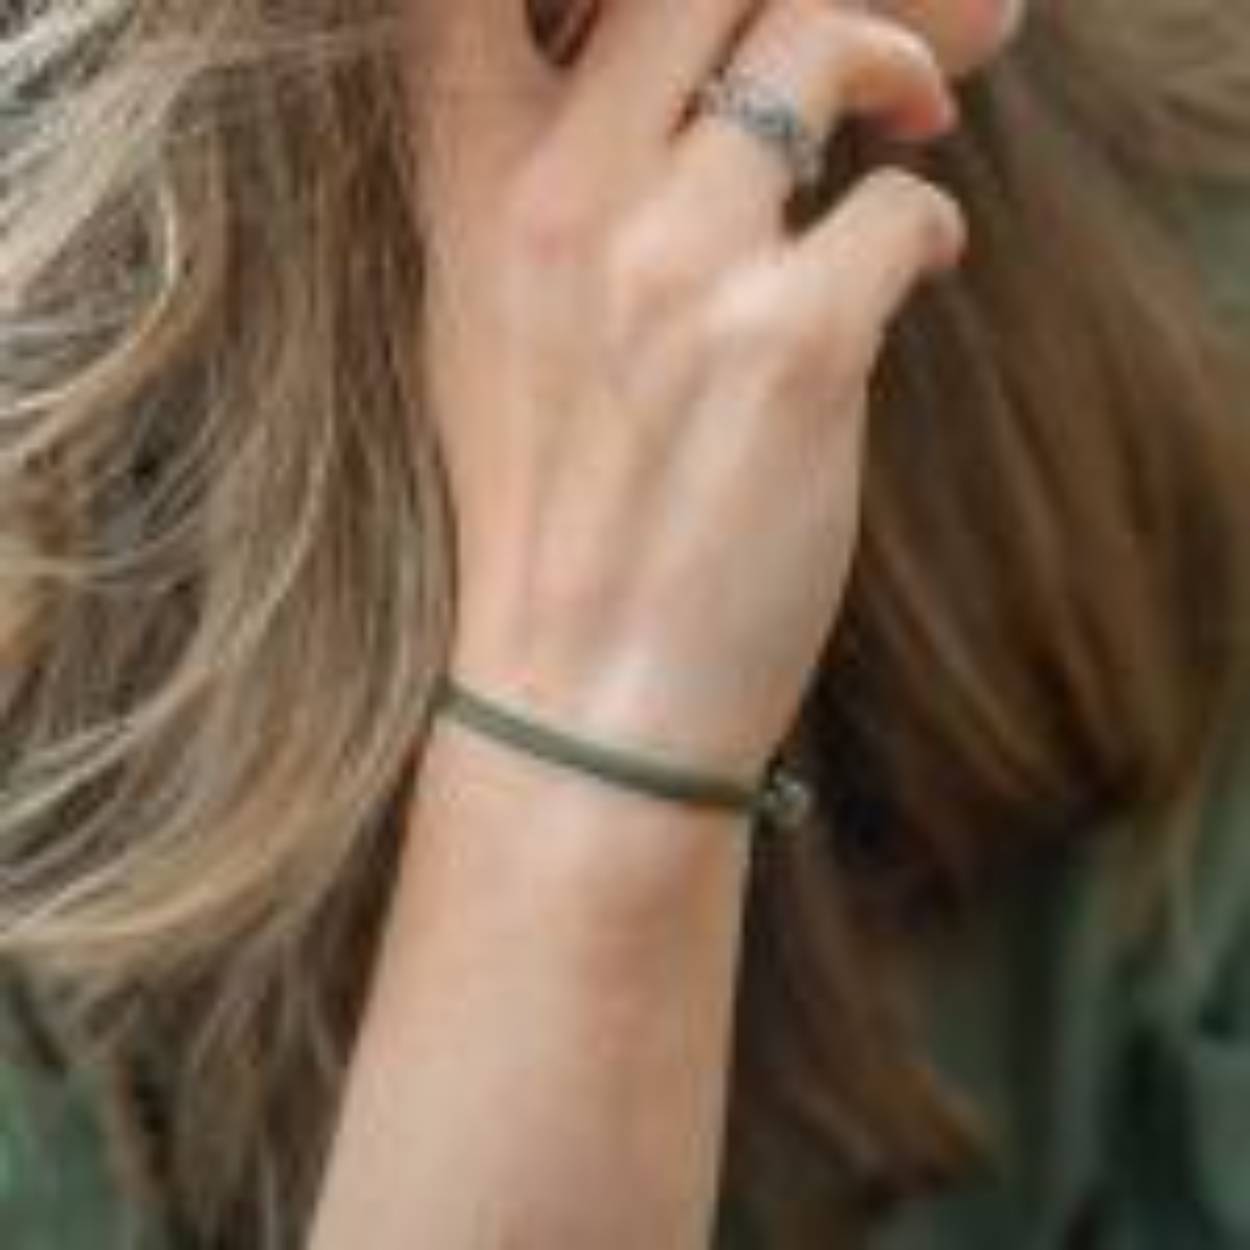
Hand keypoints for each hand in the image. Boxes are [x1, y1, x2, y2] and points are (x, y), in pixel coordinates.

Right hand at [405, 0, 965, 777]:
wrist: (583, 688)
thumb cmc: (546, 518)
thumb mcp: (491, 330)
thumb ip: (553, 195)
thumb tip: (681, 107)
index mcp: (470, 188)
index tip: (698, 18)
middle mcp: (565, 199)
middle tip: (851, 55)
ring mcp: (679, 266)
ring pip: (818, 45)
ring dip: (889, 70)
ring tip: (911, 121)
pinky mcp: (792, 347)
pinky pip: (901, 204)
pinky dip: (925, 224)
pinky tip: (918, 267)